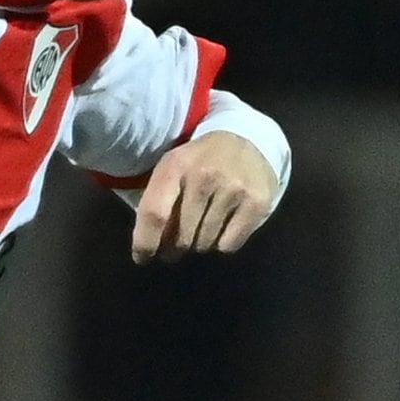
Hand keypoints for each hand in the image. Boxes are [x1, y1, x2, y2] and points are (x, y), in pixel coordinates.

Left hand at [128, 130, 276, 260]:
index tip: (142, 259)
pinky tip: (224, 226)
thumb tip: (151, 248)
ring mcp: (233, 189)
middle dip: (174, 249)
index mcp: (175, 165)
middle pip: (181, 237)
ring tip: (203, 228)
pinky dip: (222, 243)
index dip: (145, 243)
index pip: (154, 213)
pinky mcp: (256, 202)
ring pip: (204, 244)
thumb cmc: (200, 162)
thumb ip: (158, 202)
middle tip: (176, 246)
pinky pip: (228, 245)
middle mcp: (204, 175)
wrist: (247, 140)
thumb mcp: (174, 169)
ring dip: (199, 245)